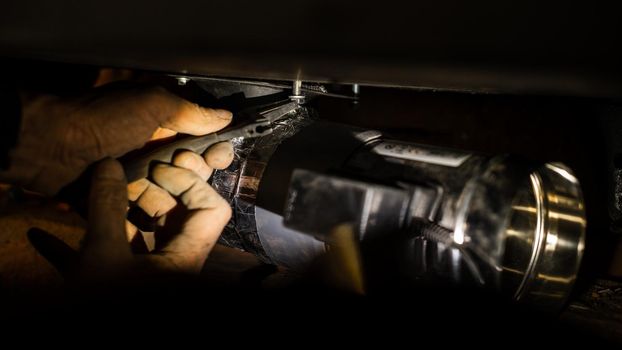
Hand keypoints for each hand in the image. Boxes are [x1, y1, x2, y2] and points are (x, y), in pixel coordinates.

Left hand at [1, 83, 232, 195]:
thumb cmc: (102, 120)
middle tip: (186, 171)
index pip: (201, 139)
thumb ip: (190, 111)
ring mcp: (136, 175)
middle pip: (190, 170)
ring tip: (161, 193)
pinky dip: (151, 212)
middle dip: (195, 173)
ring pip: (170, 193)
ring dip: (172, 195)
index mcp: (162, 124)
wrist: (49, 146)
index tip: (221, 156)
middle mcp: (152, 149)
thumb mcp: (150, 105)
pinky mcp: (120, 198)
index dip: (214, 149)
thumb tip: (226, 116)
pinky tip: (155, 215)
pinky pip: (145, 209)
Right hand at [29, 158, 231, 280]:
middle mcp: (171, 267)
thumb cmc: (102, 308)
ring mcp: (143, 279)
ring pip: (137, 236)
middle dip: (144, 193)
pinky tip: (40, 238)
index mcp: (184, 260)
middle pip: (172, 217)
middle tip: (116, 179)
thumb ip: (107, 207)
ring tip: (80, 197)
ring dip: (109, 215)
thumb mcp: (102, 257)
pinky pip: (104, 260)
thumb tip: (110, 164)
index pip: (211, 210)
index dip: (190, 183)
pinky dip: (77, 249)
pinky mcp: (114, 289)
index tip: (157, 168)